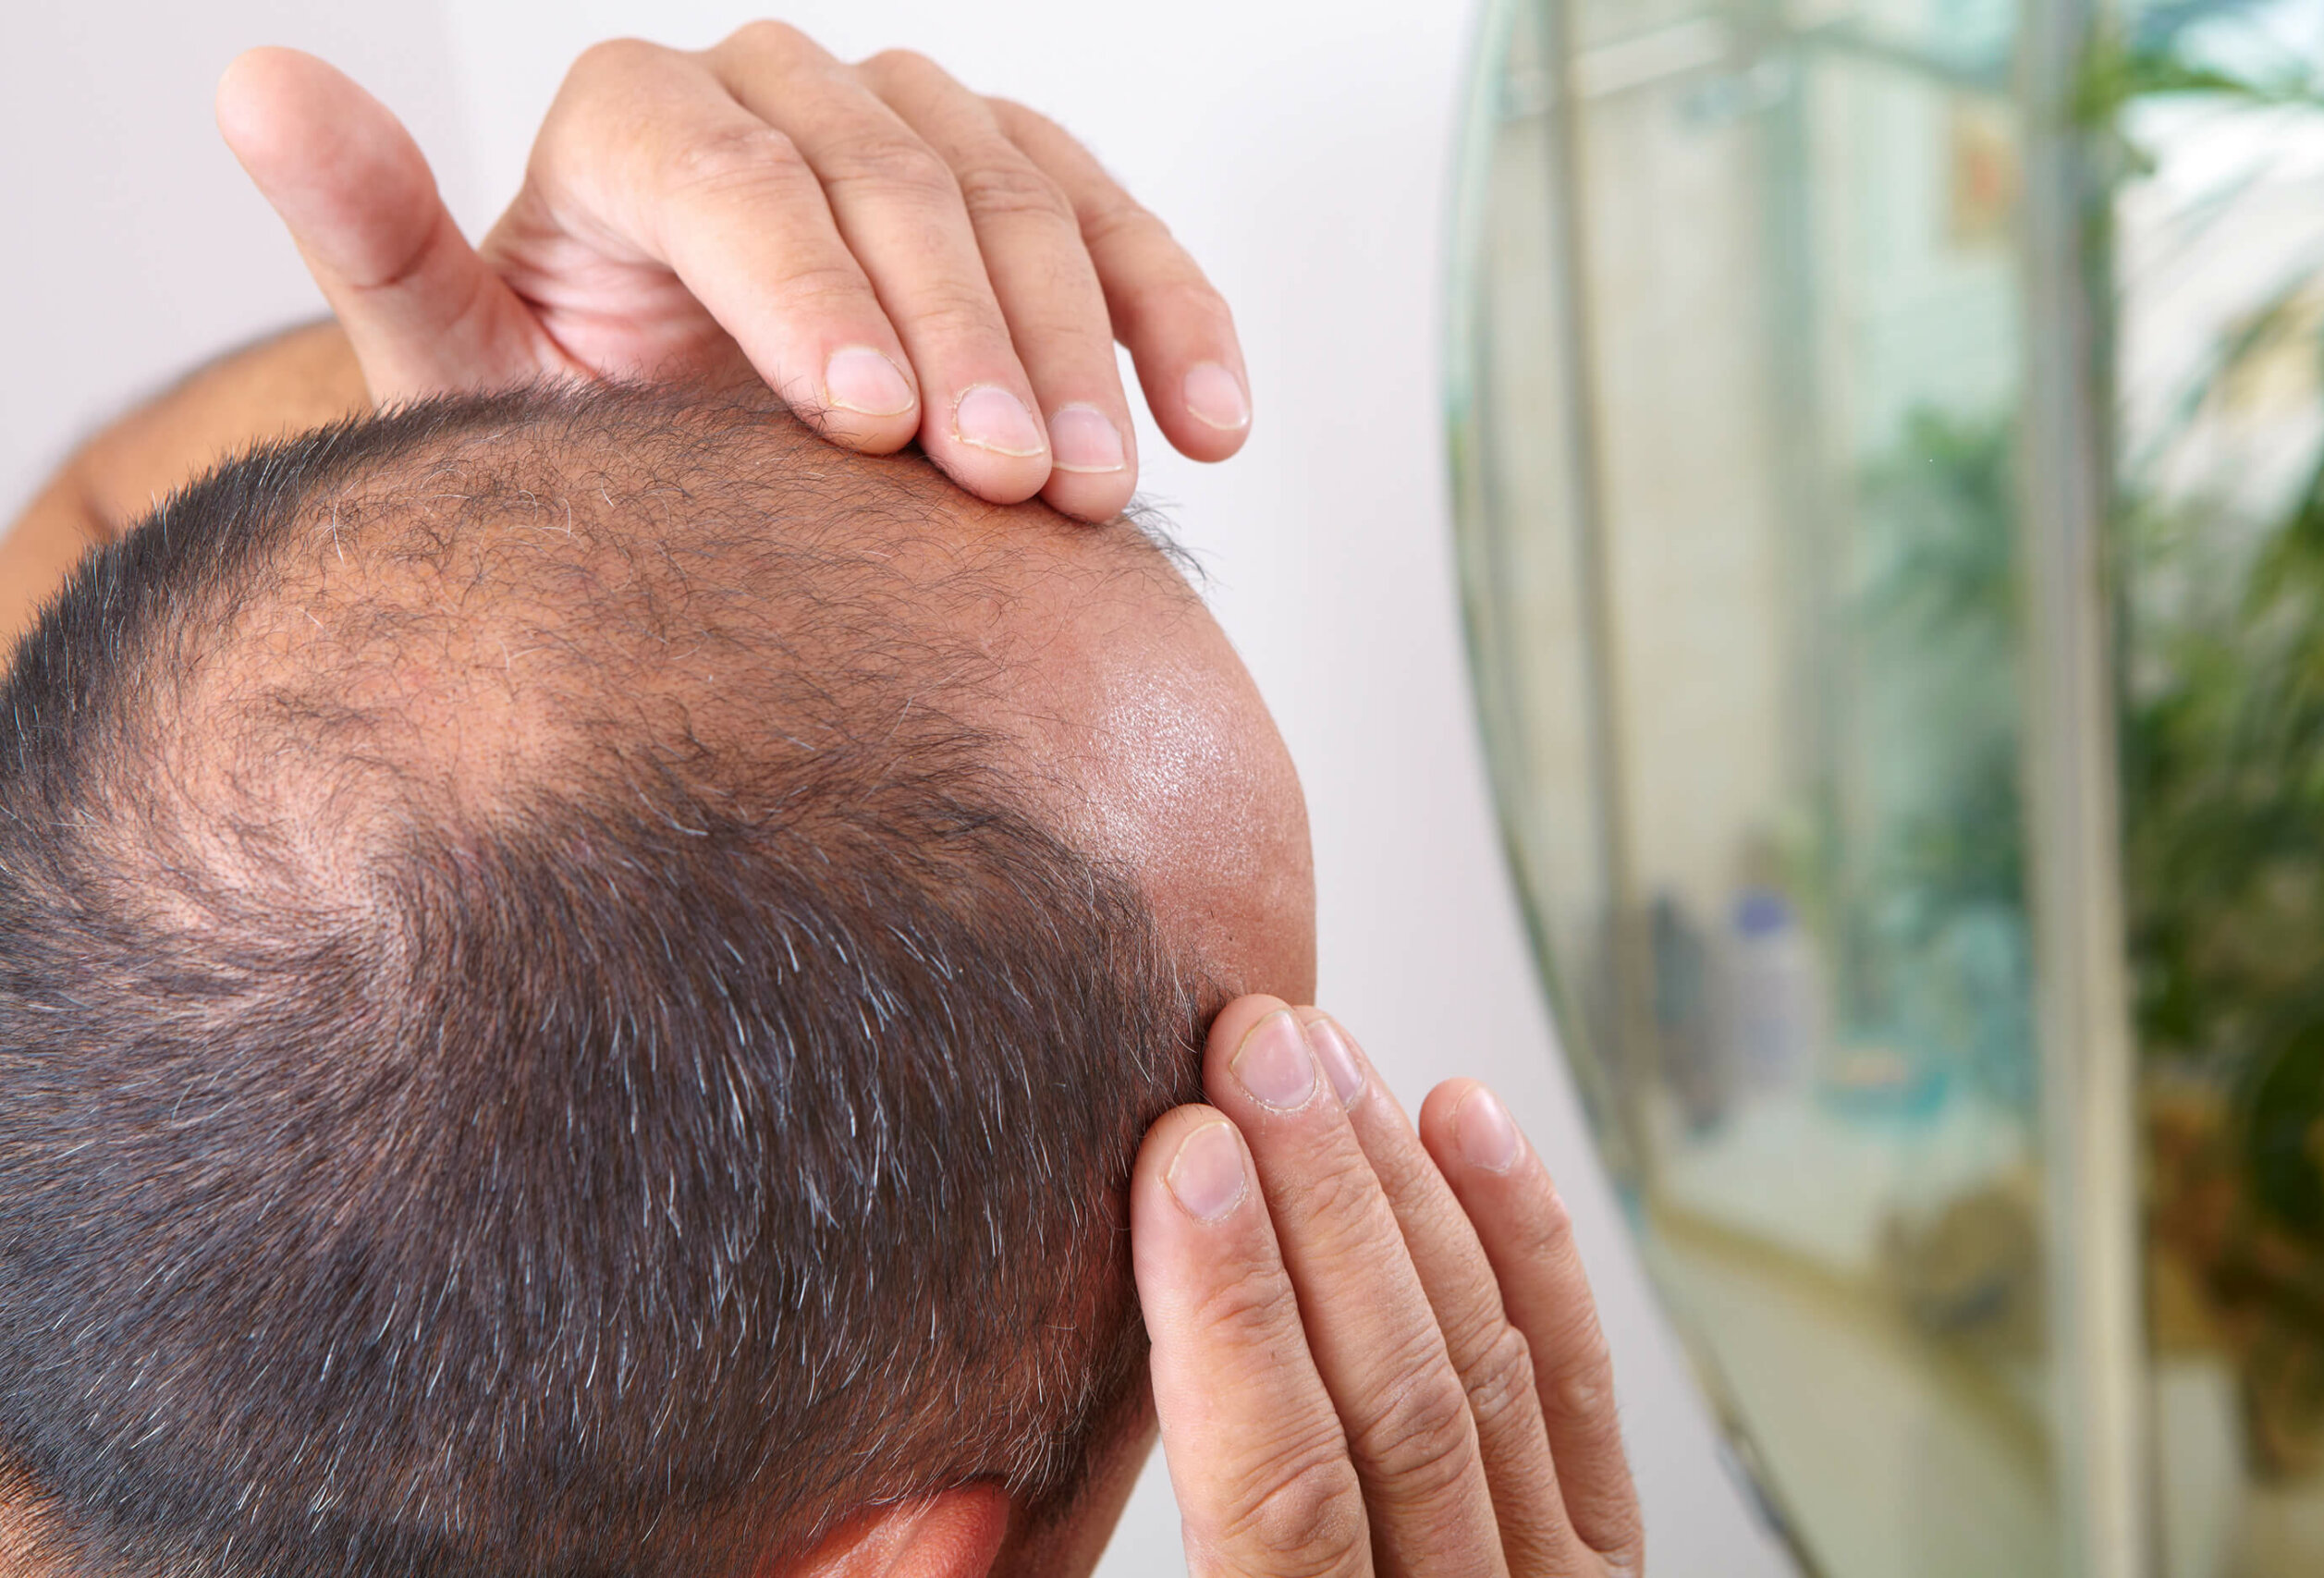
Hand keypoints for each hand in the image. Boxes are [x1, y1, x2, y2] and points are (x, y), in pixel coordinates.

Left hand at [214, 25, 1252, 520]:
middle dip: (963, 337)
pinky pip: (1121, 228)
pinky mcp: (1023, 191)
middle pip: (892, 176)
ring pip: (1020, 194)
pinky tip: (1216, 422)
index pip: (723, 167)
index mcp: (630, 125)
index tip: (865, 428)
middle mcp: (775, 96)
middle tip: (1006, 488)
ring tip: (1097, 494)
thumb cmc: (571, 444)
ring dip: (1078, 346)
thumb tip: (240, 80)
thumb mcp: (454, 369)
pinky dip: (1176, 319)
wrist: (691, 486)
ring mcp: (912, 134)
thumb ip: (379, 240)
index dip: (803, 287)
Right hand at [1133, 999, 1643, 1576]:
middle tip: (1253, 1052)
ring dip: (1395, 1189)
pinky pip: (1574, 1379)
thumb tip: (938, 1480)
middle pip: (1397, 1397)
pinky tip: (1463, 1120)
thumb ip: (1099, 1558)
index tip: (1185, 1155)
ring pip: (1481, 1363)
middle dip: (1319, 1202)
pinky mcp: (1600, 1548)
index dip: (1230, 1313)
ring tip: (1320, 1053)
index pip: (1276, 1492)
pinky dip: (1525, 1240)